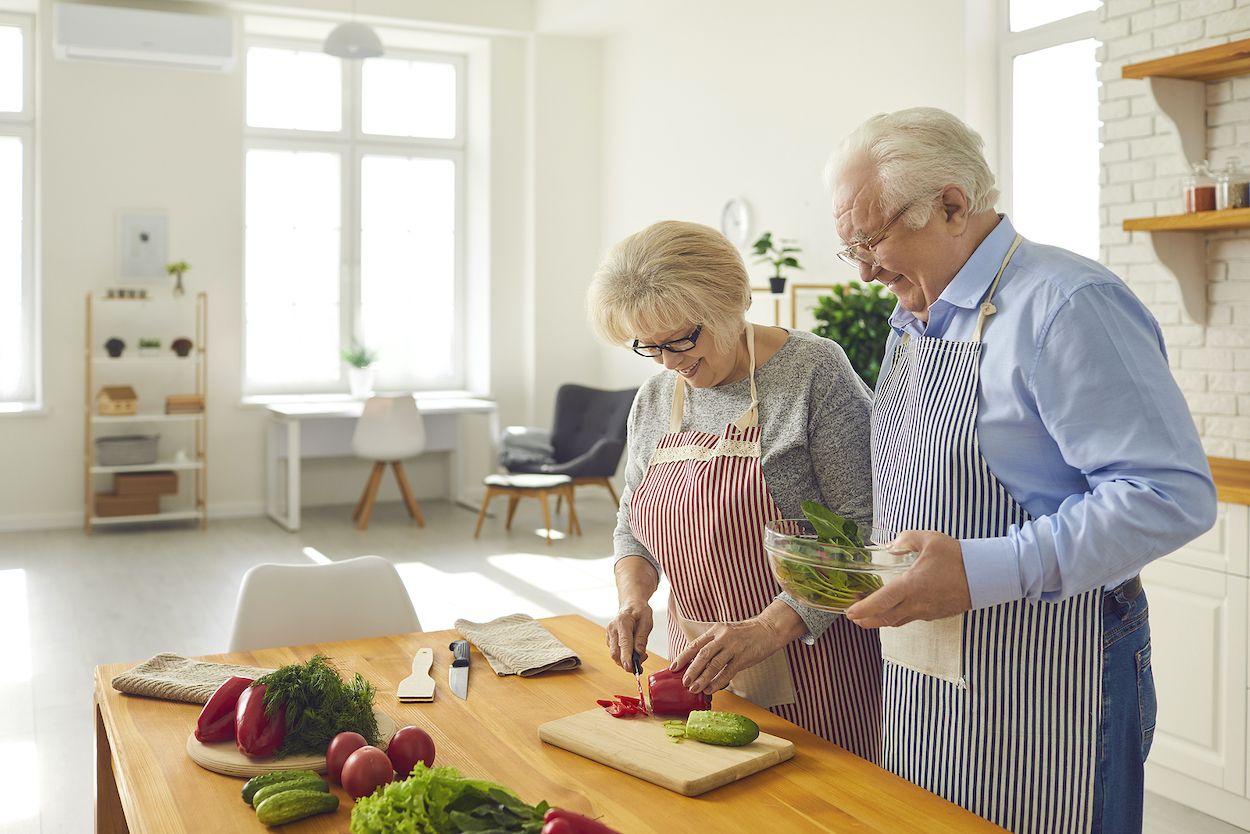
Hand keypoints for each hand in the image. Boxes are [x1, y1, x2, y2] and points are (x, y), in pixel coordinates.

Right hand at [606, 604, 652, 671]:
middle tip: (640, 666)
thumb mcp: (647, 621)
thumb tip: (639, 653)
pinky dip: (624, 656)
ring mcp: (609, 634)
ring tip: (640, 655)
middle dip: (626, 663)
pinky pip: (615, 652)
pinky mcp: (609, 639)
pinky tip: (634, 651)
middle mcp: (612, 629)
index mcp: (622, 622)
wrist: (631, 604)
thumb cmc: (640, 611)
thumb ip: (642, 637)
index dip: (626, 657)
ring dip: (626, 661)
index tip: (630, 668)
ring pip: (615, 655)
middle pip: (615, 653)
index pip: (623, 643)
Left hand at [669, 619, 786, 694]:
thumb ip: (713, 644)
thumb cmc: (745, 634)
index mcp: (716, 630)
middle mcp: (723, 637)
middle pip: (702, 654)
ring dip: (702, 678)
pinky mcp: (743, 657)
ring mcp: (734, 647)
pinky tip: (711, 689)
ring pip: (714, 664)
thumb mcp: (726, 633)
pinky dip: (718, 682)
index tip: (673, 667)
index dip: (683, 657)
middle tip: (684, 682)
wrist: (768, 629)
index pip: (695, 644)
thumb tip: (696, 662)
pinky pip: (728, 672)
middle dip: (691, 670)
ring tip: (694, 688)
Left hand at [845, 530, 971, 627]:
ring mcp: (927, 612)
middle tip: (853, 617)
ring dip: (881, 620)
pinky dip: (898, 617)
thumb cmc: (958, 557)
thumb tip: (889, 546)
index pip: (881, 602)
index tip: (849, 612)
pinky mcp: (937, 614)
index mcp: (911, 586)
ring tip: (869, 616)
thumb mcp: (929, 540)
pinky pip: (912, 618)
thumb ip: (905, 540)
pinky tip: (896, 609)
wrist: (987, 575)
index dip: (863, 609)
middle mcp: (917, 604)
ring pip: (898, 621)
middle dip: (866, 620)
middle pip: (885, 618)